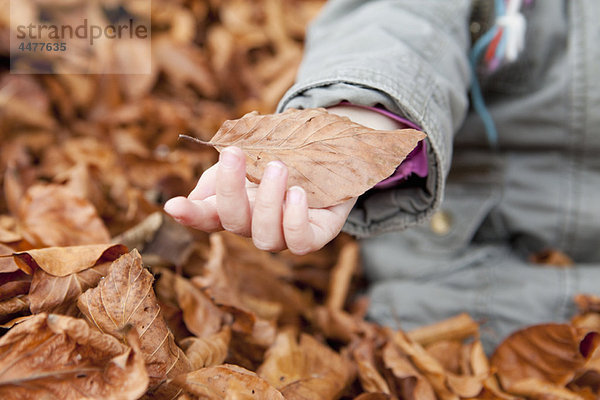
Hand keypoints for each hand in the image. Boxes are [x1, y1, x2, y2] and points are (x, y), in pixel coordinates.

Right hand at [164, 146, 356, 254]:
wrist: (333, 154)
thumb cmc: (285, 156)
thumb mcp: (251, 157)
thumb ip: (222, 173)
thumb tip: (192, 199)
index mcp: (236, 207)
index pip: (205, 217)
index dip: (189, 215)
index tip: (174, 205)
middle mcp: (256, 226)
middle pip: (234, 223)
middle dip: (230, 189)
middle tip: (234, 153)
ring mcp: (285, 235)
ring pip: (266, 237)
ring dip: (269, 202)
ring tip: (279, 167)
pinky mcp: (316, 236)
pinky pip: (301, 243)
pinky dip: (296, 220)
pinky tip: (298, 193)